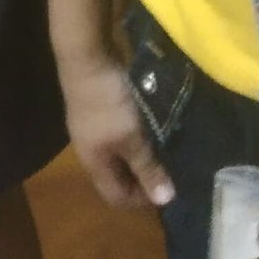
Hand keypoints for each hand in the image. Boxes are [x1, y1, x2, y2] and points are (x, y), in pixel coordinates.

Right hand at [62, 53, 175, 209]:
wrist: (88, 57)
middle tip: (171, 172)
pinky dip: (137, 139)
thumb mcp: (131, 137)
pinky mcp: (100, 111)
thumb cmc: (108, 103)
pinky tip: (153, 129)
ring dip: (141, 157)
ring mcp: (94, 129)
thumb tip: (163, 200)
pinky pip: (120, 136)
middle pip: (116, 177)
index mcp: (94, 163)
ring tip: (166, 152)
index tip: (168, 191)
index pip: (116, 197)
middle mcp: (91, 151)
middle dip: (143, 179)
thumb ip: (147, 168)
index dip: (141, 200)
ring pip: (119, 155)